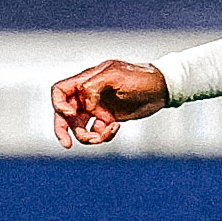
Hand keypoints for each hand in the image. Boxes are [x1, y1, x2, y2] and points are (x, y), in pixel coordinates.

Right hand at [52, 60, 167, 147]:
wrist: (162, 88)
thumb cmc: (141, 77)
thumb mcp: (115, 76)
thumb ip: (93, 87)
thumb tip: (84, 105)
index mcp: (86, 80)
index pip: (60, 91)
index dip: (58, 104)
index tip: (70, 114)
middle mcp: (88, 95)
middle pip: (64, 113)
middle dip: (62, 129)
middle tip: (67, 144)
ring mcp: (98, 108)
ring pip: (79, 126)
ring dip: (86, 136)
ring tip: (102, 136)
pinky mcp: (108, 118)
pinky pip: (96, 131)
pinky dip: (102, 135)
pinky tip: (115, 128)